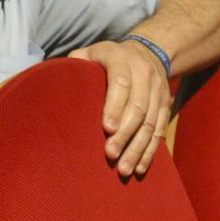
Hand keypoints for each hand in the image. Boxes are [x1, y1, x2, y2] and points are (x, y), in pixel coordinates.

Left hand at [68, 39, 170, 176]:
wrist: (148, 52)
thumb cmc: (107, 58)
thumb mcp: (91, 53)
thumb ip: (75, 63)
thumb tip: (54, 82)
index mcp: (122, 59)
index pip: (121, 83)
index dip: (115, 106)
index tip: (107, 129)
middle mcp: (144, 72)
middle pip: (138, 106)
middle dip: (125, 133)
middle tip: (110, 155)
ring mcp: (158, 90)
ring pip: (151, 122)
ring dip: (137, 148)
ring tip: (123, 169)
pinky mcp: (165, 105)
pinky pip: (160, 130)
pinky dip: (150, 151)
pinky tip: (139, 167)